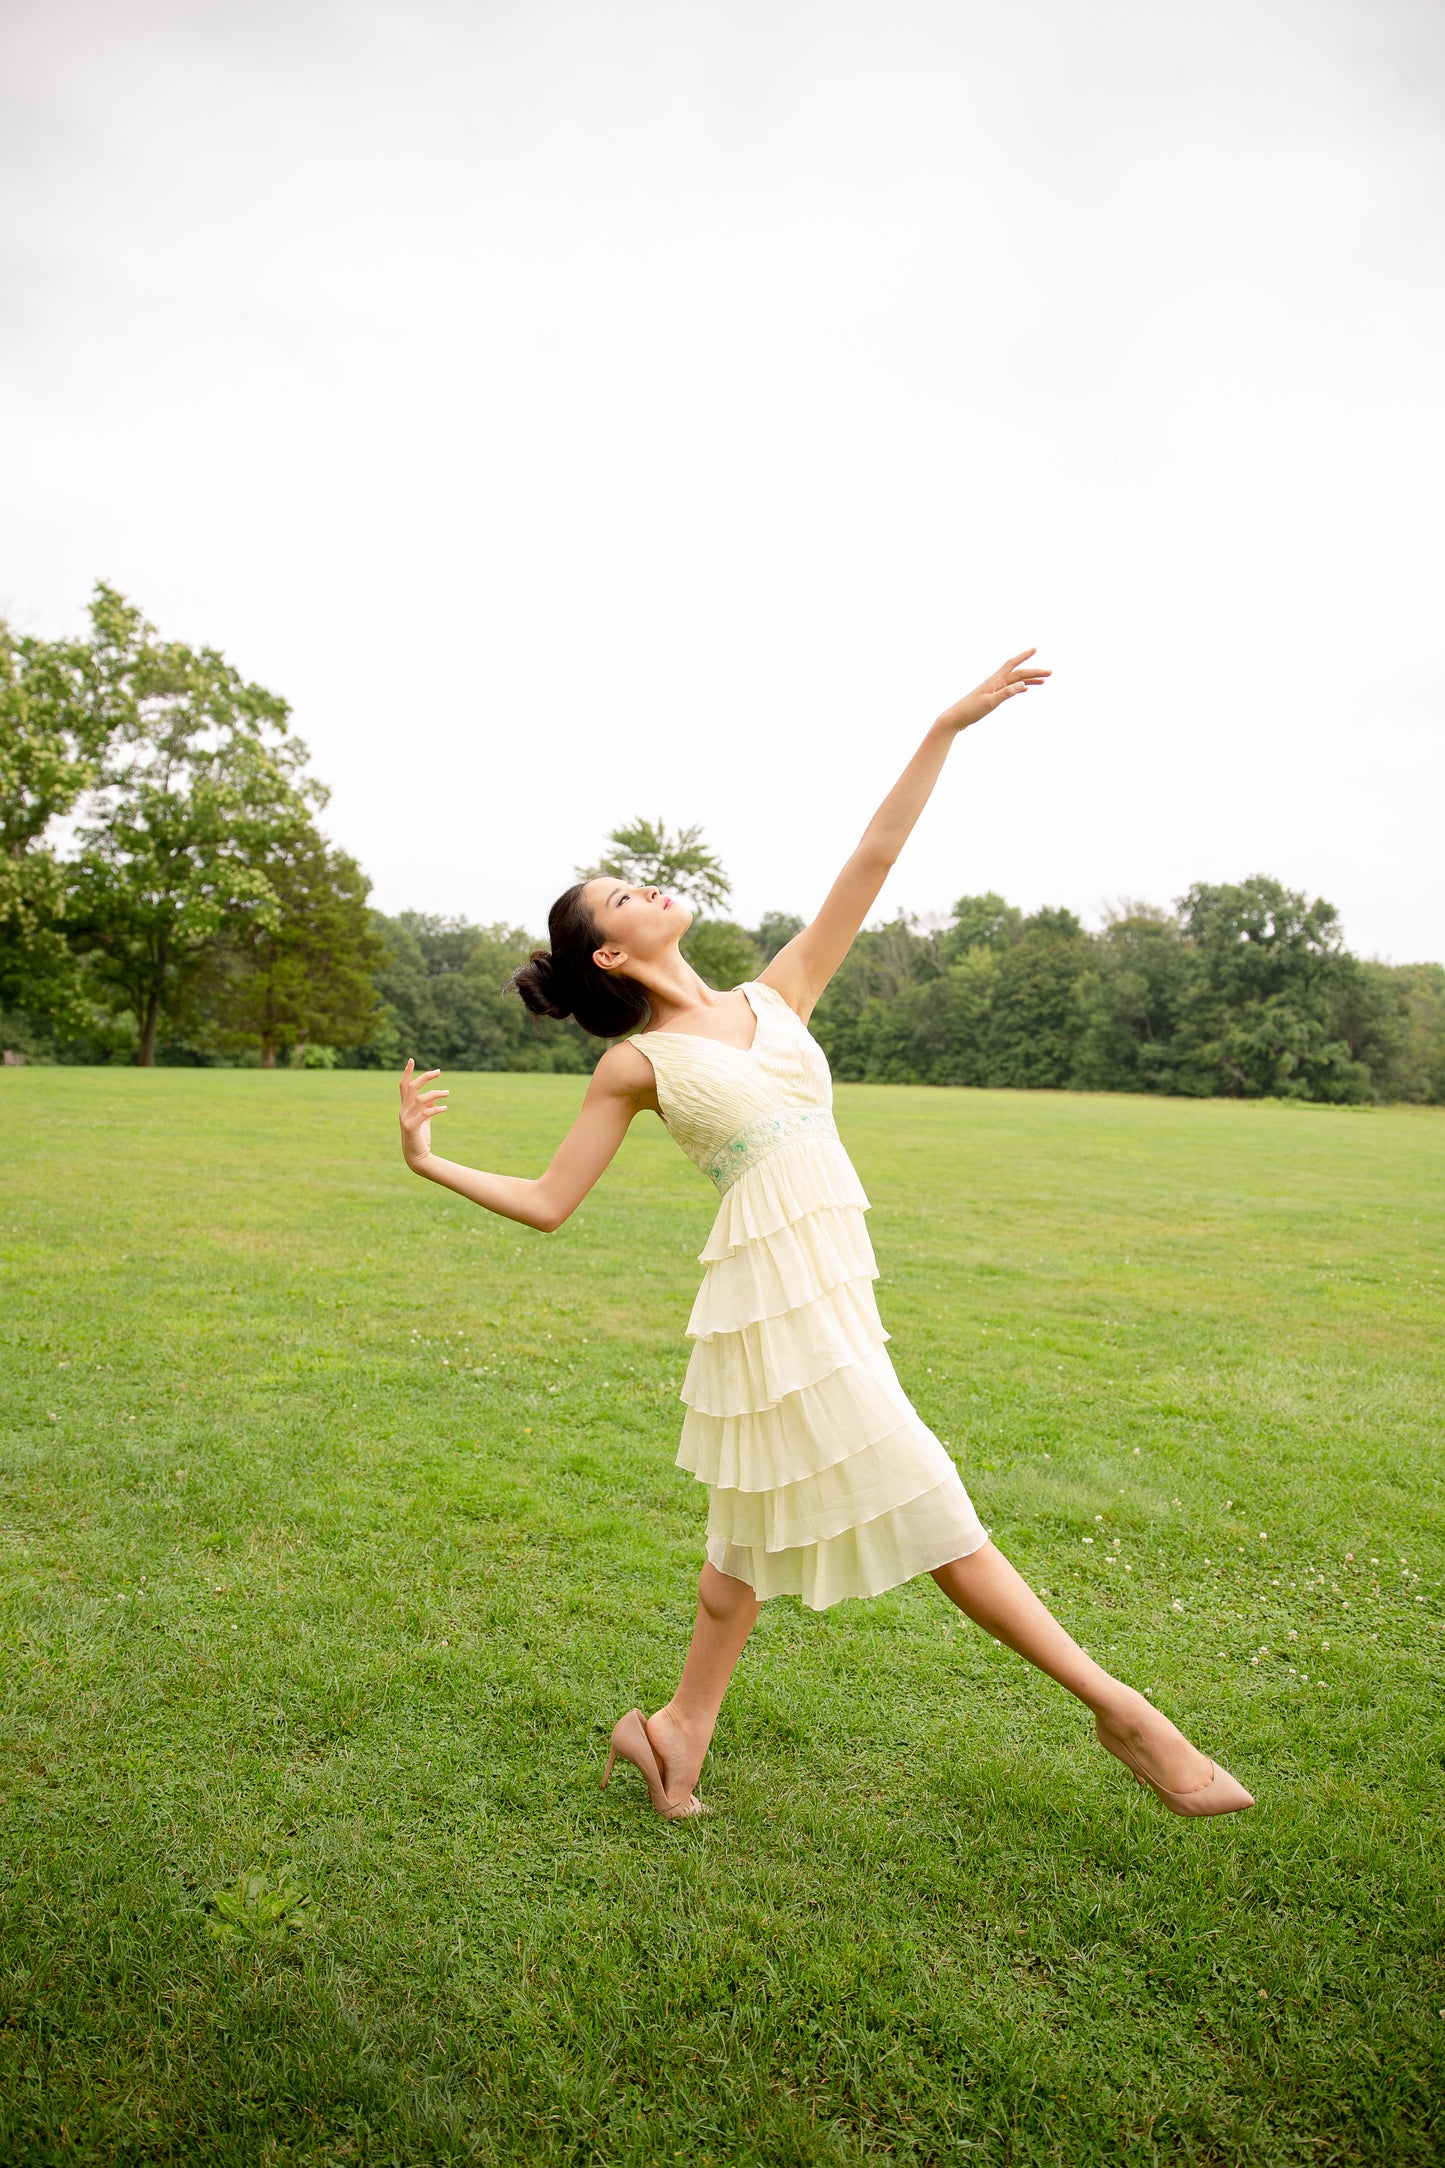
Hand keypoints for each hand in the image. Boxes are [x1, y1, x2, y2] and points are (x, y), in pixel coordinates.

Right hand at [398, 1059, 447, 1165]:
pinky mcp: (411, 1128)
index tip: (411, 1059)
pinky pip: (424, 1114)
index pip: (403, 1086)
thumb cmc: (420, 1137)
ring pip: (420, 1099)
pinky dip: (435, 1109)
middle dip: (425, 1078)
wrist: (417, 1158)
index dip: (406, 1072)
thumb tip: (436, 1094)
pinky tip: (445, 1108)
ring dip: (435, 1094)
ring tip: (448, 1093)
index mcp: (405, 1107)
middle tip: (439, 1072)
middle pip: (411, 1088)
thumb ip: (428, 1106)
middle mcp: (403, 1111)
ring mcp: (405, 1119)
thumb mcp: (425, 1118)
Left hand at [936, 649, 1050, 733]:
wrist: (955, 718)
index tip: (1035, 649)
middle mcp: (995, 682)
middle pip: (1018, 674)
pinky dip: (1019, 687)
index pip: (1012, 664)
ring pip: (1016, 681)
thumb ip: (1006, 693)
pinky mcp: (992, 697)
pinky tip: (1025, 688)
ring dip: (1029, 679)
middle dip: (1034, 672)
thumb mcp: (990, 703)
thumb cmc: (971, 710)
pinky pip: (1010, 689)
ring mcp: (994, 689)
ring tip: (1043, 681)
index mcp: (995, 681)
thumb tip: (1023, 684)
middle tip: (1050, 673)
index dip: (1024, 656)